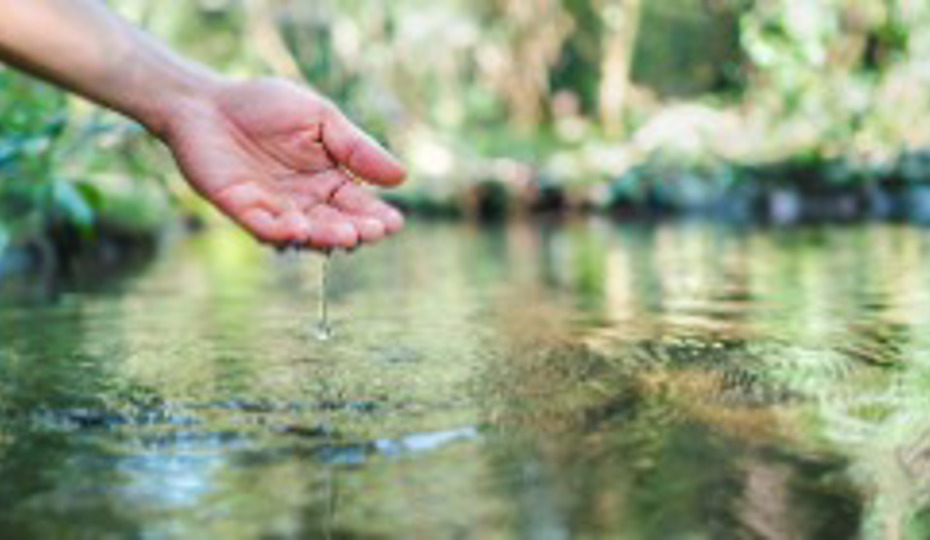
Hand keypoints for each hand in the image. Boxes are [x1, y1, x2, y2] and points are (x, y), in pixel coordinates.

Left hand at [161, 78, 406, 248]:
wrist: (207, 101)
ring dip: (324, 237)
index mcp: (328, 181)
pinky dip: (280, 232)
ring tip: (347, 235)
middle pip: (335, 224)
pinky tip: (298, 229)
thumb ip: (356, 148)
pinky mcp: (240, 208)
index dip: (377, 216)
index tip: (394, 223)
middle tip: (372, 232)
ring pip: (303, 232)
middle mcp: (303, 202)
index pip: (358, 205)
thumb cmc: (264, 106)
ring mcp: (273, 208)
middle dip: (355, 230)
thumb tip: (401, 177)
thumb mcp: (321, 118)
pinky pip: (263, 226)